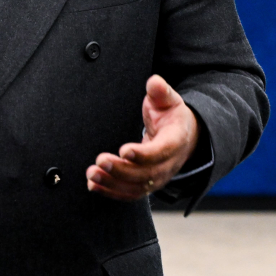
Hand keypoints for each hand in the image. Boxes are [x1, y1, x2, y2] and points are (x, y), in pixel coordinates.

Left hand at [86, 75, 198, 200]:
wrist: (184, 137)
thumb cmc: (172, 116)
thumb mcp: (169, 100)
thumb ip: (161, 91)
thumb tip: (155, 82)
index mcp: (176, 141)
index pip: (161, 152)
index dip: (143, 154)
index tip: (124, 150)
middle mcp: (168, 164)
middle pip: (146, 174)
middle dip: (121, 170)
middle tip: (100, 160)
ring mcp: (158, 178)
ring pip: (136, 187)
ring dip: (112, 183)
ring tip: (92, 174)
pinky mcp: (146, 185)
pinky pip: (129, 193)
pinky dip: (111, 192)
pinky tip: (94, 185)